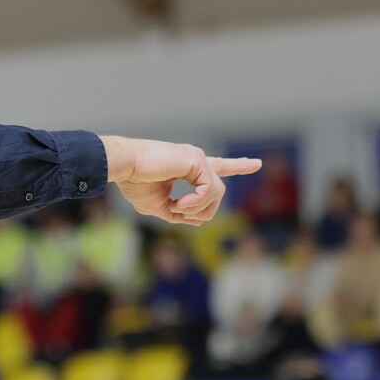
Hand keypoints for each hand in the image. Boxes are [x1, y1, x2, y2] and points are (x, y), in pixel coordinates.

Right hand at [101, 135, 261, 225]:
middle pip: (217, 191)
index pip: (216, 167)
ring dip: (196, 208)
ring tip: (177, 207)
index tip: (256, 164)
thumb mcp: (156, 206)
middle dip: (204, 209)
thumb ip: (177, 213)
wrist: (124, 168)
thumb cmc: (134, 183)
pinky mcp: (196, 161)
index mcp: (186, 168)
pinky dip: (196, 203)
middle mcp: (195, 160)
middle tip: (179, 211)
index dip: (236, 166)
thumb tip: (197, 220)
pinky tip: (179, 203)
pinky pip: (210, 190)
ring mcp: (197, 159)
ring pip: (216, 192)